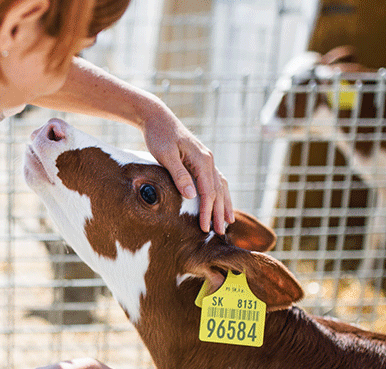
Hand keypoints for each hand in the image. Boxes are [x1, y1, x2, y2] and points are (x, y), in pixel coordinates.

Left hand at [141, 102, 233, 234]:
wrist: (157, 118)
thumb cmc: (158, 136)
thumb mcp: (165, 155)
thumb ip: (179, 175)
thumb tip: (192, 195)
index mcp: (202, 159)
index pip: (208, 191)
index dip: (207, 211)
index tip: (205, 228)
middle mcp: (208, 160)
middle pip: (218, 191)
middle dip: (220, 213)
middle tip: (221, 233)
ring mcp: (206, 159)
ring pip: (221, 186)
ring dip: (225, 204)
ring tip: (229, 222)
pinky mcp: (200, 160)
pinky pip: (215, 180)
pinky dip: (220, 193)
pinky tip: (221, 202)